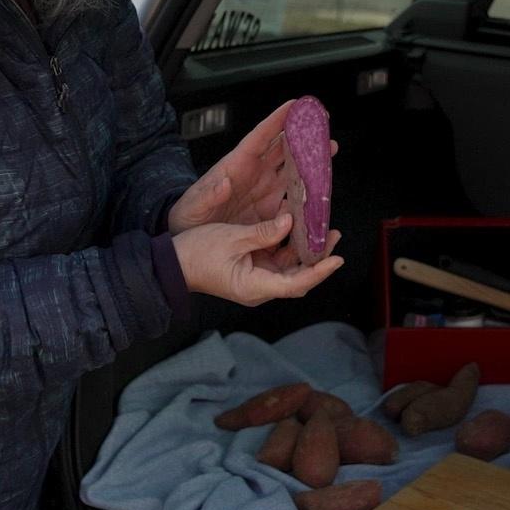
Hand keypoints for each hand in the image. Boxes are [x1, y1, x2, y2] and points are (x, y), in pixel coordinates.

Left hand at [167, 100, 338, 237]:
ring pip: (292, 170)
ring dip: (310, 160)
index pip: (260, 138)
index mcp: (236, 166)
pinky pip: (292, 198)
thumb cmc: (188, 217)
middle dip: (303, 135)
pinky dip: (306, 192)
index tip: (295, 104)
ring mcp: (264, 191)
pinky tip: (320, 190)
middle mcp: (254, 174)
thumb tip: (222, 182)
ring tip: (329, 149)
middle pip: (283, 149)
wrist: (190, 241)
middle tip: (323, 124)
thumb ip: (207, 195)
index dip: (277, 120)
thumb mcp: (193, 207)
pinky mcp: (270, 211)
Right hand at [171, 213, 344, 306]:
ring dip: (304, 251)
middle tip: (333, 235)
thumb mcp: (233, 238)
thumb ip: (264, 232)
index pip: (297, 283)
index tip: (337, 259)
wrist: (172, 263)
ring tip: (322, 230)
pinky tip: (297, 229)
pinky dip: (288, 246)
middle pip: (298, 276)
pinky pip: (276, 260)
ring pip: (289, 268)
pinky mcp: (251, 270)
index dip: (319, 271)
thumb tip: (289, 222)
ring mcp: (256, 280)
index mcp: (255, 286)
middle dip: (318, 258)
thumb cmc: (197, 253)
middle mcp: (259, 287)